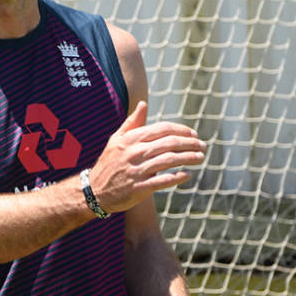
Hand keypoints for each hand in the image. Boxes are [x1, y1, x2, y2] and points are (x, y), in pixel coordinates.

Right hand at [90, 101, 205, 213]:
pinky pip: (163, 181)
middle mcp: (134, 153)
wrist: (93, 191)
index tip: (193, 134)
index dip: (181, 130)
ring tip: (200, 158)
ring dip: (189, 158)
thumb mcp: (116, 140)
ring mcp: (137, 171)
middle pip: (170, 144)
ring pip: (169, 160)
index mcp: (130, 139)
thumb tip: (143, 104)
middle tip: (203, 146)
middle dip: (190, 144)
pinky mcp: (139, 188)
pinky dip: (178, 177)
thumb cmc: (108, 163)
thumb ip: (132, 123)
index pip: (162, 129)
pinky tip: (188, 175)